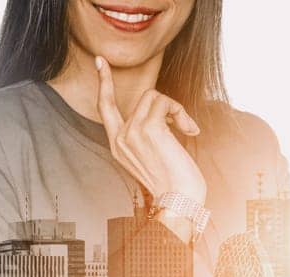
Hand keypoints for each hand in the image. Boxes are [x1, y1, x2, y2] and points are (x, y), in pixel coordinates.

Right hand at [95, 56, 206, 216]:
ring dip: (176, 110)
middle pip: (143, 97)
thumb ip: (147, 134)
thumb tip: (164, 112)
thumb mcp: (152, 156)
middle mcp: (120, 139)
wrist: (178, 201)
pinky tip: (189, 131)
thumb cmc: (173, 183)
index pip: (105, 107)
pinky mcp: (147, 129)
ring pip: (154, 97)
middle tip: (183, 126)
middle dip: (168, 106)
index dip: (104, 83)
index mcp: (117, 146)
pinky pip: (164, 102)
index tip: (101, 62)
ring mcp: (131, 133)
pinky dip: (180, 112)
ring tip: (186, 131)